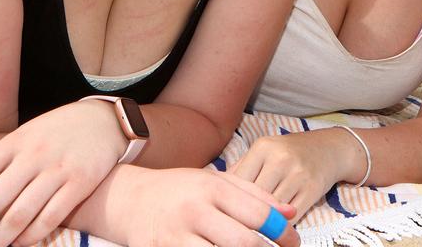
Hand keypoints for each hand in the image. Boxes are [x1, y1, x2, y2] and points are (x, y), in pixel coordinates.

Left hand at [0, 99, 126, 246]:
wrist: (104, 120)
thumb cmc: (57, 131)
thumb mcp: (25, 136)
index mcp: (12, 143)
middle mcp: (31, 156)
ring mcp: (56, 170)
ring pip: (18, 217)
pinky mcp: (79, 183)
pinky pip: (49, 219)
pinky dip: (31, 237)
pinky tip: (21, 244)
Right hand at [109, 166, 299, 246]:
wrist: (129, 199)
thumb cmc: (179, 190)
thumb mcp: (216, 181)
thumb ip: (255, 195)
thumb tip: (290, 212)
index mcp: (212, 188)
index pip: (258, 214)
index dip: (282, 232)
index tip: (293, 242)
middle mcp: (195, 211)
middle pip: (242, 243)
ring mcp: (176, 236)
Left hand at [231, 130, 363, 222]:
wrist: (329, 148)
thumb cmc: (289, 152)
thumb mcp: (265, 151)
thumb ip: (242, 168)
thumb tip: (212, 187)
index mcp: (263, 147)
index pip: (238, 180)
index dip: (228, 199)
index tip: (219, 213)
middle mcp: (280, 158)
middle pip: (253, 196)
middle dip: (242, 212)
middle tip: (231, 225)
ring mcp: (298, 174)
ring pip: (271, 209)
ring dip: (261, 223)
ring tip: (249, 230)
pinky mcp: (313, 190)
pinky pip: (290, 216)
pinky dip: (280, 226)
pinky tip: (272, 230)